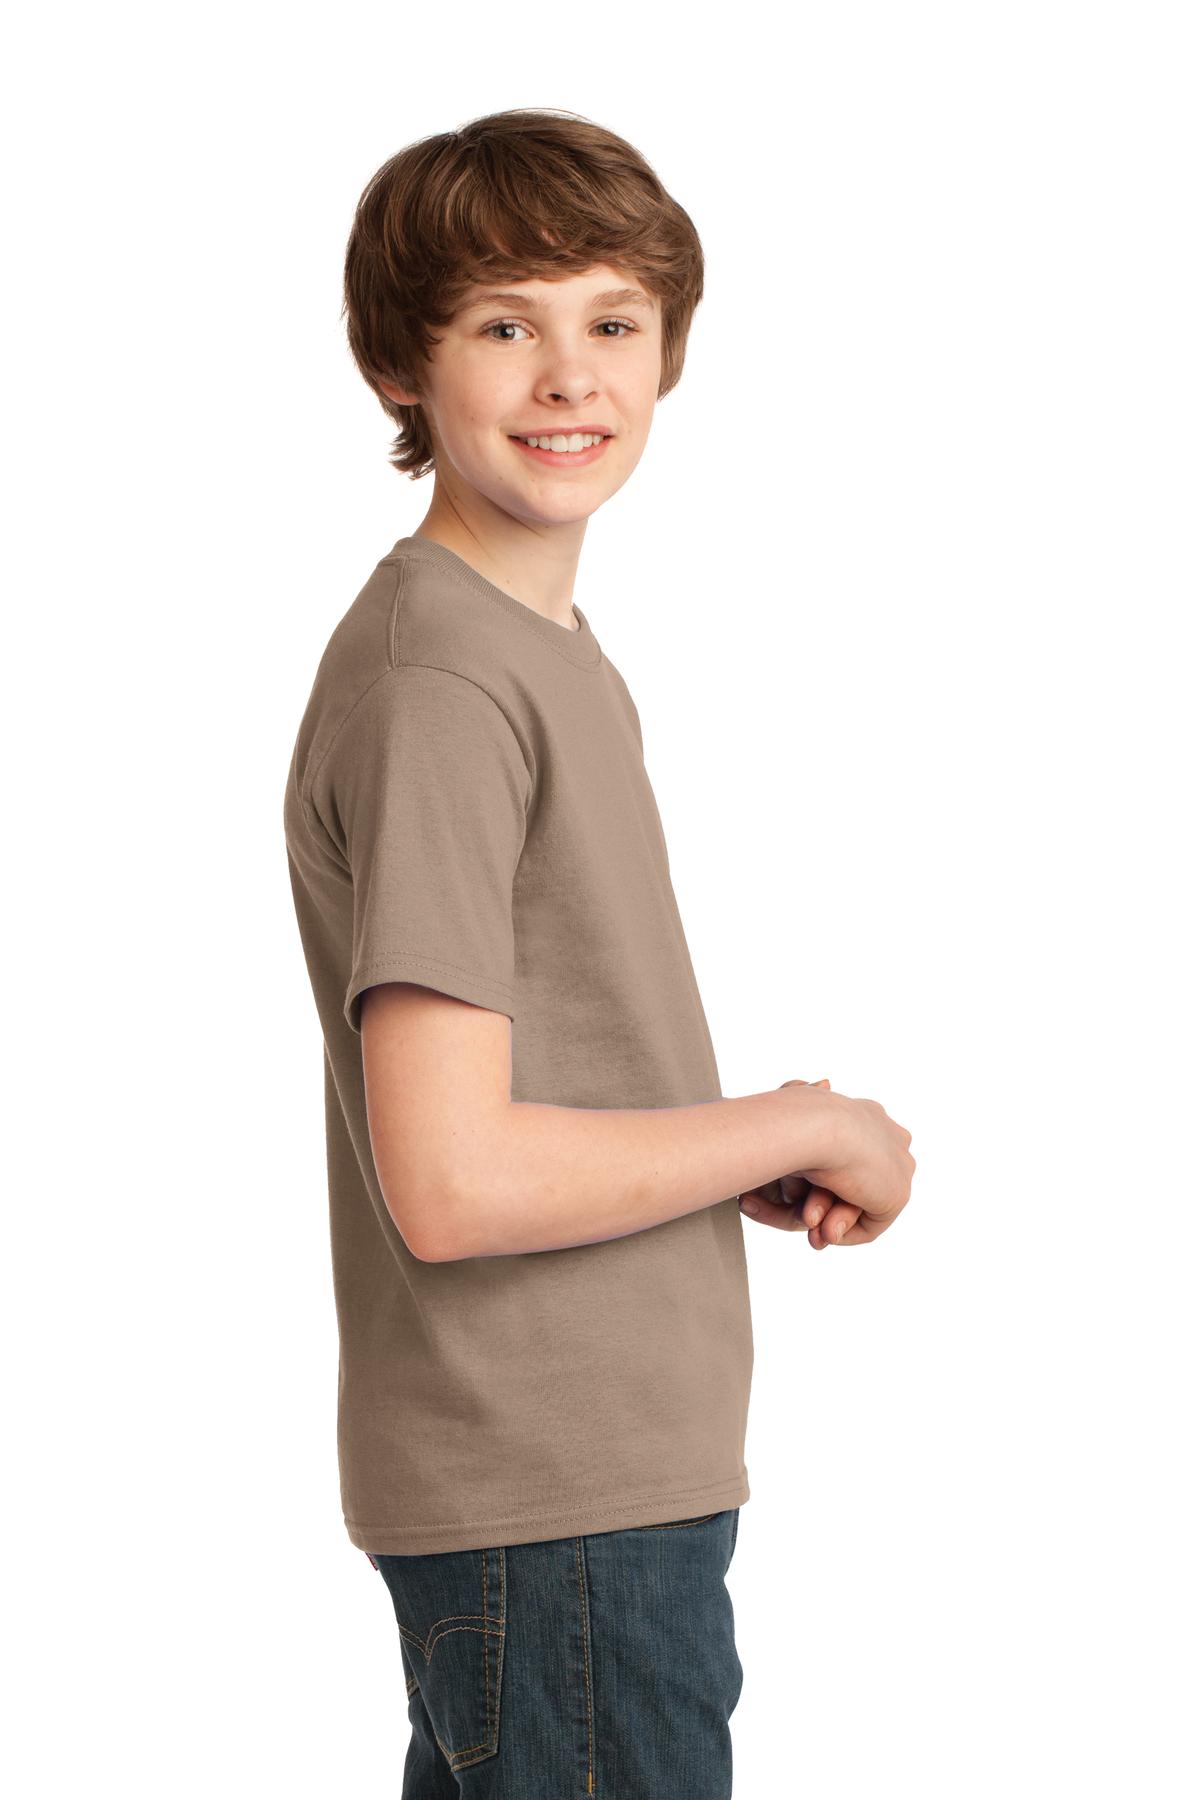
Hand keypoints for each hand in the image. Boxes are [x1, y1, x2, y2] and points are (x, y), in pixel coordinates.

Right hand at [738, 1079, 913, 1249]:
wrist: (815, 1126)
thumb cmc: (794, 1114)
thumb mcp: (797, 1101)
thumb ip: (807, 1103)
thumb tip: (824, 1085)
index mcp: (869, 1115)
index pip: (852, 1153)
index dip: (823, 1177)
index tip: (796, 1193)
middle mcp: (889, 1137)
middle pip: (858, 1180)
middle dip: (829, 1203)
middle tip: (804, 1219)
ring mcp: (898, 1165)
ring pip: (863, 1200)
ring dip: (833, 1217)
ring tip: (811, 1229)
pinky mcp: (897, 1194)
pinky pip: (871, 1223)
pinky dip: (845, 1231)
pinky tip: (825, 1229)